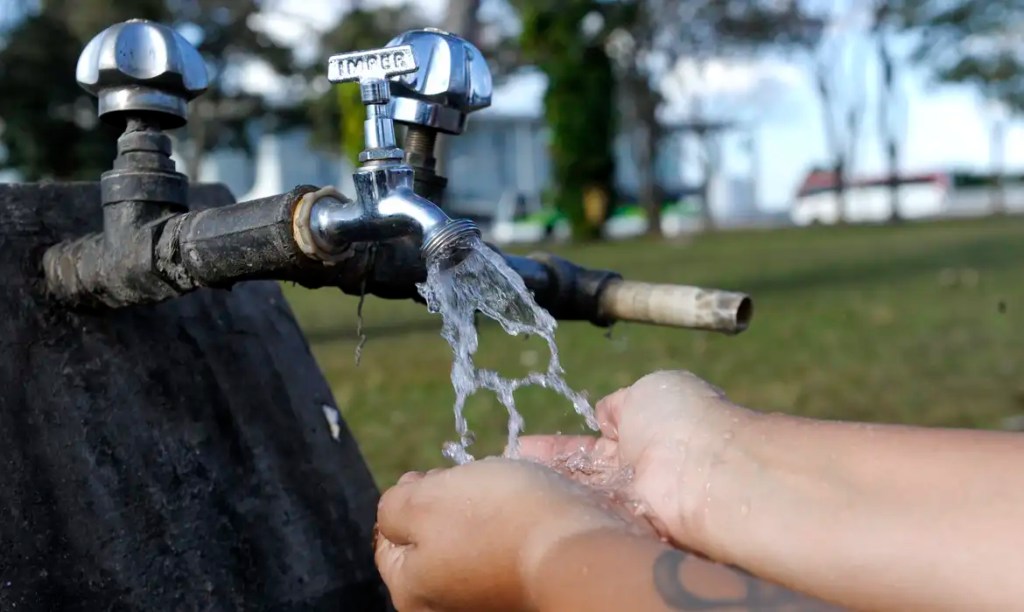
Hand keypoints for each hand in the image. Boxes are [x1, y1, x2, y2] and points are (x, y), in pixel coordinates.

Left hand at [374, 457, 649, 611]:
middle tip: (470, 481)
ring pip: (472, 542)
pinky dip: (513, 527)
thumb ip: (392, 506)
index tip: (432, 474)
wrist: (580, 548)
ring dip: (483, 512)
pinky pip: (507, 550)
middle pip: (432, 541)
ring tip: (504, 492)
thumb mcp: (423, 501)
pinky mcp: (524, 591)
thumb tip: (395, 510)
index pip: (389, 540)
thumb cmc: (497, 520)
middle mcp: (448, 607)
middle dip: (447, 504)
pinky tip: (527, 511)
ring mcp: (488, 601)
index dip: (407, 497)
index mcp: (412, 592)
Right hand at [518, 370, 752, 552]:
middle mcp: (638, 470)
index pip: (594, 441)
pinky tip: (526, 502)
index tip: (526, 444)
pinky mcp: (626, 527)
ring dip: (548, 487)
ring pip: (581, 493)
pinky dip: (560, 507)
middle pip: (582, 472)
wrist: (704, 469)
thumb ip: (621, 403)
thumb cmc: (682, 420)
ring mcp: (631, 500)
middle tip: (510, 465)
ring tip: (508, 482)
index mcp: (646, 431)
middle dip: (547, 468)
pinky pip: (587, 515)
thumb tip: (604, 412)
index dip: (561, 445)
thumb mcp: (648, 391)